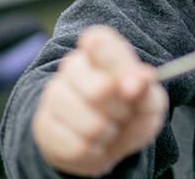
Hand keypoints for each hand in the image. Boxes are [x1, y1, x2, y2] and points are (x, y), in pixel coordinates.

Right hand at [32, 25, 168, 176]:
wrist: (107, 138)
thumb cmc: (131, 109)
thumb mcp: (150, 99)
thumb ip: (147, 88)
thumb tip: (137, 81)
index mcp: (102, 48)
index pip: (99, 41)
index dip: (116, 62)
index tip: (135, 79)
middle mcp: (73, 64)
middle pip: (100, 91)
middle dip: (122, 110)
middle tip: (126, 111)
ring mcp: (55, 93)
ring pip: (90, 124)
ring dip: (109, 134)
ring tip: (110, 129)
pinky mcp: (44, 124)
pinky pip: (76, 147)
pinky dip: (94, 152)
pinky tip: (95, 143)